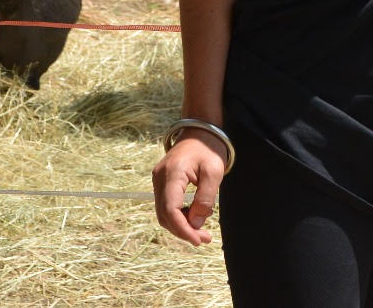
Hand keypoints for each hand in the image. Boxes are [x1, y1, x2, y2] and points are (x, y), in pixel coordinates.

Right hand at [152, 130, 226, 245]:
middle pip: (165, 215)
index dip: (183, 229)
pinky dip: (179, 216)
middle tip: (205, 239)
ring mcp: (158, 180)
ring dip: (181, 225)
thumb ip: (205, 199)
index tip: (199, 240)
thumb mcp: (214, 172)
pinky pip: (166, 205)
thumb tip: (196, 224)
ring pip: (164, 212)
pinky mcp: (162, 182)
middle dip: (183, 231)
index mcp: (172, 173)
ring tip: (202, 232)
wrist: (200, 131)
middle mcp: (159, 177)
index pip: (171, 210)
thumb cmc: (209, 149)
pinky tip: (194, 218)